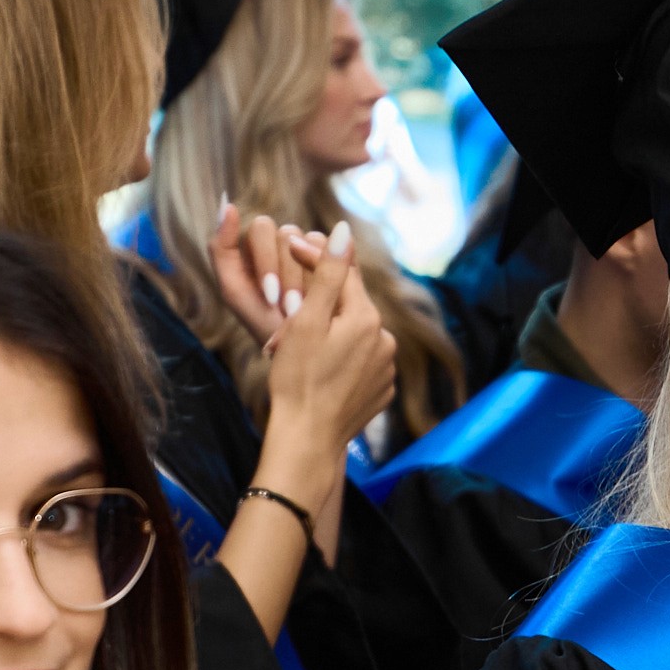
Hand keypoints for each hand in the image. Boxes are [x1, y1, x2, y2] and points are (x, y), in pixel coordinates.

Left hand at [208, 200, 326, 350]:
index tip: (271, 297)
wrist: (305, 358)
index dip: (268, 262)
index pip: (263, 228)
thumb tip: (227, 203)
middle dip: (289, 275)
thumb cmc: (264, 327)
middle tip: (291, 308)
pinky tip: (332, 299)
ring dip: (311, 277)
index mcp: (258, 246)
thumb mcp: (235, 292)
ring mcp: (313, 251)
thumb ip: (221, 248)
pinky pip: (341, 251)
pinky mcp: (339, 261)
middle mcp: (285, 243)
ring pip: (315, 240)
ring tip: (309, 308)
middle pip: (289, 234)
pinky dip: (335, 275)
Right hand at [246, 219, 403, 469]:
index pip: (342, 272)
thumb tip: (342, 231)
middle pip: (348, 306)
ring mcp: (387, 368)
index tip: (287, 248)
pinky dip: (340, 359)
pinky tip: (319, 370)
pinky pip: (360, 363)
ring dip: (329, 333)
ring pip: (353, 336)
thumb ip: (326, 273)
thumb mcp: (306, 320)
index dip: (313, 258)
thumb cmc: (297, 378)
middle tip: (282, 310)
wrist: (308, 438)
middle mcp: (385, 340)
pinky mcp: (382, 391)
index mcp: (367, 317)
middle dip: (317, 304)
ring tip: (297, 348)